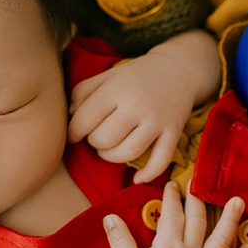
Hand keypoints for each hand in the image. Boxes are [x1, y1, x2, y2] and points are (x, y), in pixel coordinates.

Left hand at [67, 31, 219, 183]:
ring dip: (112, 157)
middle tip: (97, 136)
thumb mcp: (107, 76)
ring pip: (127, 153)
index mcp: (116, 89)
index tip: (76, 133)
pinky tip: (136, 178)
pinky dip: (148, 174)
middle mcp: (137, 105)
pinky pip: (160, 161)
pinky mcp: (174, 132)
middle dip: (94, 143)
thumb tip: (68, 116)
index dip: (73, 132)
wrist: (179, 69)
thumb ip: (82, 92)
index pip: (84, 120)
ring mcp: (157, 121)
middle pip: (104, 139)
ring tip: (110, 149)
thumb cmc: (136, 76)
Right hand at [103, 181, 244, 247]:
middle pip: (197, 220)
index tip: (172, 184)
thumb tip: (109, 216)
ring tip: (239, 201)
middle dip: (196, 200)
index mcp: (168, 246)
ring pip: (221, 238)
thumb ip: (119, 239)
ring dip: (230, 218)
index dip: (172, 197)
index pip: (172, 214)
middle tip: (197, 184)